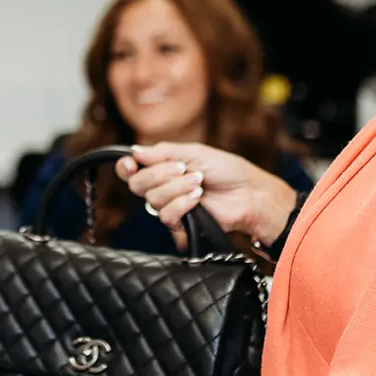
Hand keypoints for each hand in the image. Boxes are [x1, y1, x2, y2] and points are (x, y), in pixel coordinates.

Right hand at [117, 143, 296, 245]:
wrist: (249, 193)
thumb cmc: (227, 170)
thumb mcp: (194, 152)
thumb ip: (163, 152)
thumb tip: (134, 152)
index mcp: (162, 167)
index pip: (131, 169)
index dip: (125, 166)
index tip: (132, 163)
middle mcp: (162, 186)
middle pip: (137, 184)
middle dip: (158, 174)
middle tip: (182, 168)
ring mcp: (170, 205)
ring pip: (152, 199)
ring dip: (176, 187)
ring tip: (199, 182)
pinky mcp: (181, 223)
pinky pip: (166, 215)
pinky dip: (181, 203)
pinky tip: (198, 198)